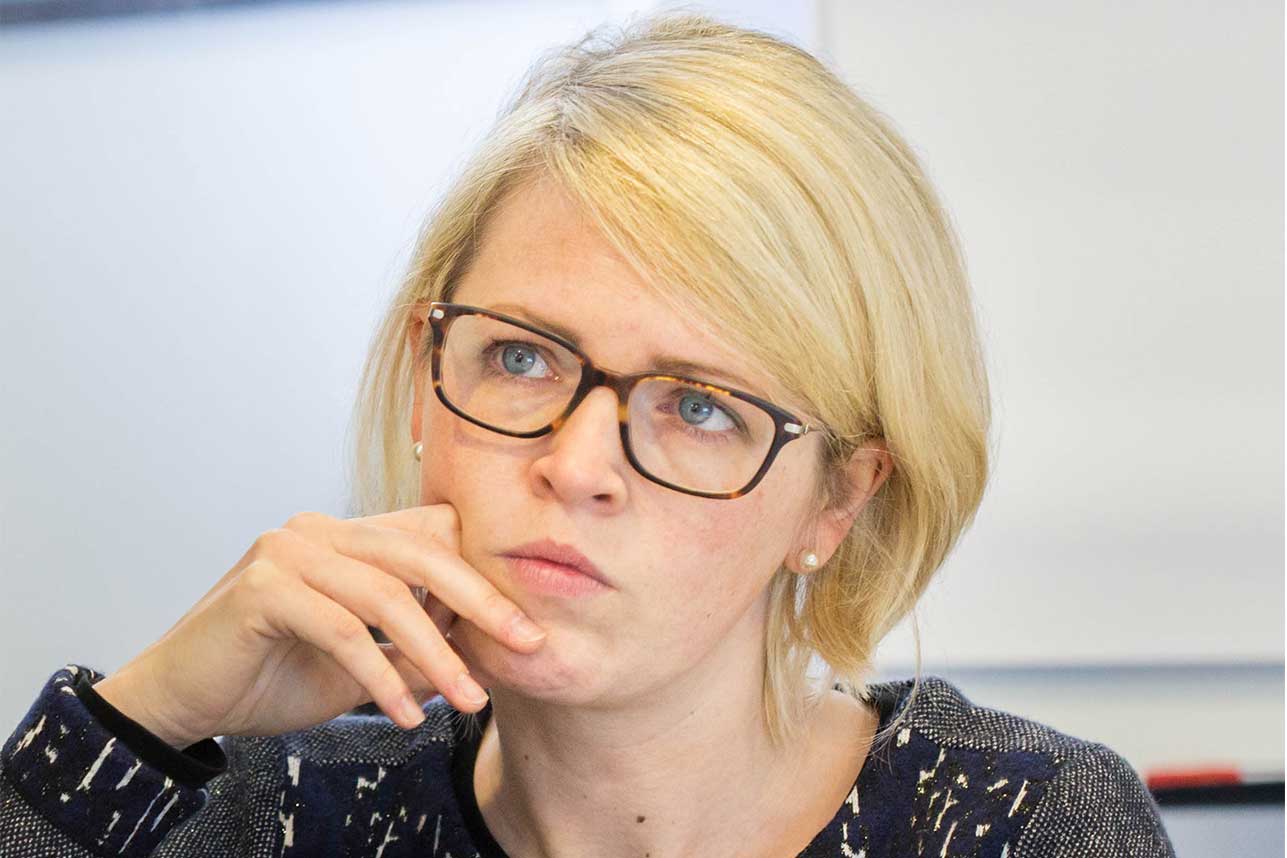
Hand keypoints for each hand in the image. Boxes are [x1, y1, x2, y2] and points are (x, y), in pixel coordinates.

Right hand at [92, 505, 545, 747]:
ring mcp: (287, 550)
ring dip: (437, 653)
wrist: (183, 700)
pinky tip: (406, 714)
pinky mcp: (262, 585)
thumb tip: (486, 651)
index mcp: (346, 536)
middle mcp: (319, 529)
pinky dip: (381, 676)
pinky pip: (342, 629)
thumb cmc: (272, 676)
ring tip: (470, 700)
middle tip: (526, 644)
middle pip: (420, 554)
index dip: (480, 574)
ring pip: (386, 595)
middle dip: (481, 601)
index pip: (431, 533)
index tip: (522, 624)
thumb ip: (415, 647)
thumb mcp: (362, 665)